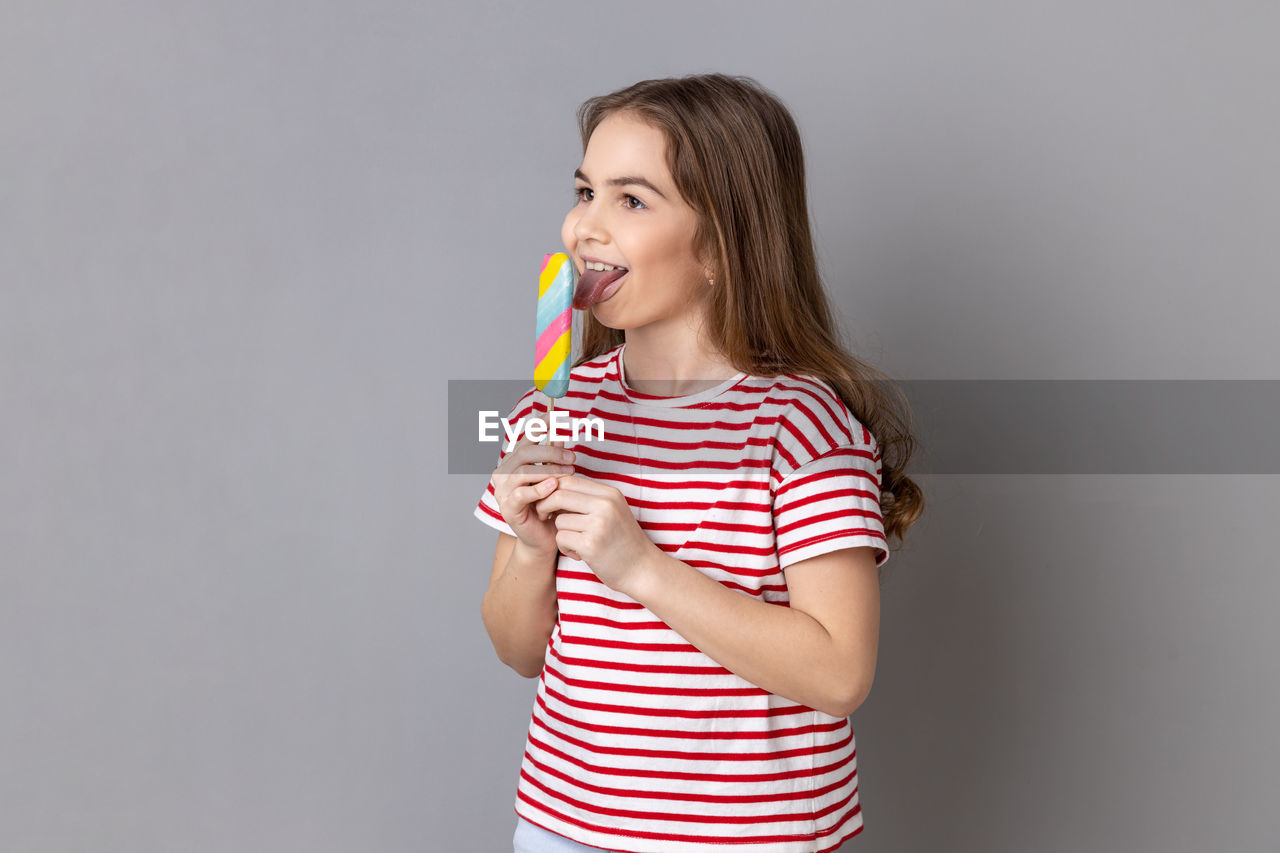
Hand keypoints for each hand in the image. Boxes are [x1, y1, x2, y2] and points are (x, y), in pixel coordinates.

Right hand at [490, 432, 574, 556]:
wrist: (544, 538)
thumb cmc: (550, 505)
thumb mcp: (555, 477)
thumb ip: (554, 457)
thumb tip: (560, 435)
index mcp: (514, 461)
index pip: (525, 438)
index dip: (538, 425)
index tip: (554, 415)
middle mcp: (504, 472)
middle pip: (524, 452)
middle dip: (550, 452)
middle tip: (572, 458)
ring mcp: (503, 490)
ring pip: (523, 471)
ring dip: (548, 470)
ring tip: (569, 473)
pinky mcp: (507, 507)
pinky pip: (522, 493)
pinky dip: (539, 488)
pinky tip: (554, 486)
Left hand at [533, 475, 659, 594]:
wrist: (641, 569)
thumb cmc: (622, 541)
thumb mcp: (612, 511)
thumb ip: (588, 498)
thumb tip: (554, 488)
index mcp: (610, 494)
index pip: (569, 480)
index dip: (552, 489)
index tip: (548, 502)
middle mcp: (605, 505)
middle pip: (559, 495)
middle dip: (545, 506)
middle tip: (545, 517)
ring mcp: (599, 525)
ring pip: (559, 520)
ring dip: (560, 533)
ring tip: (576, 543)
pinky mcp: (591, 545)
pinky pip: (561, 538)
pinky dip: (564, 548)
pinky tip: (578, 554)